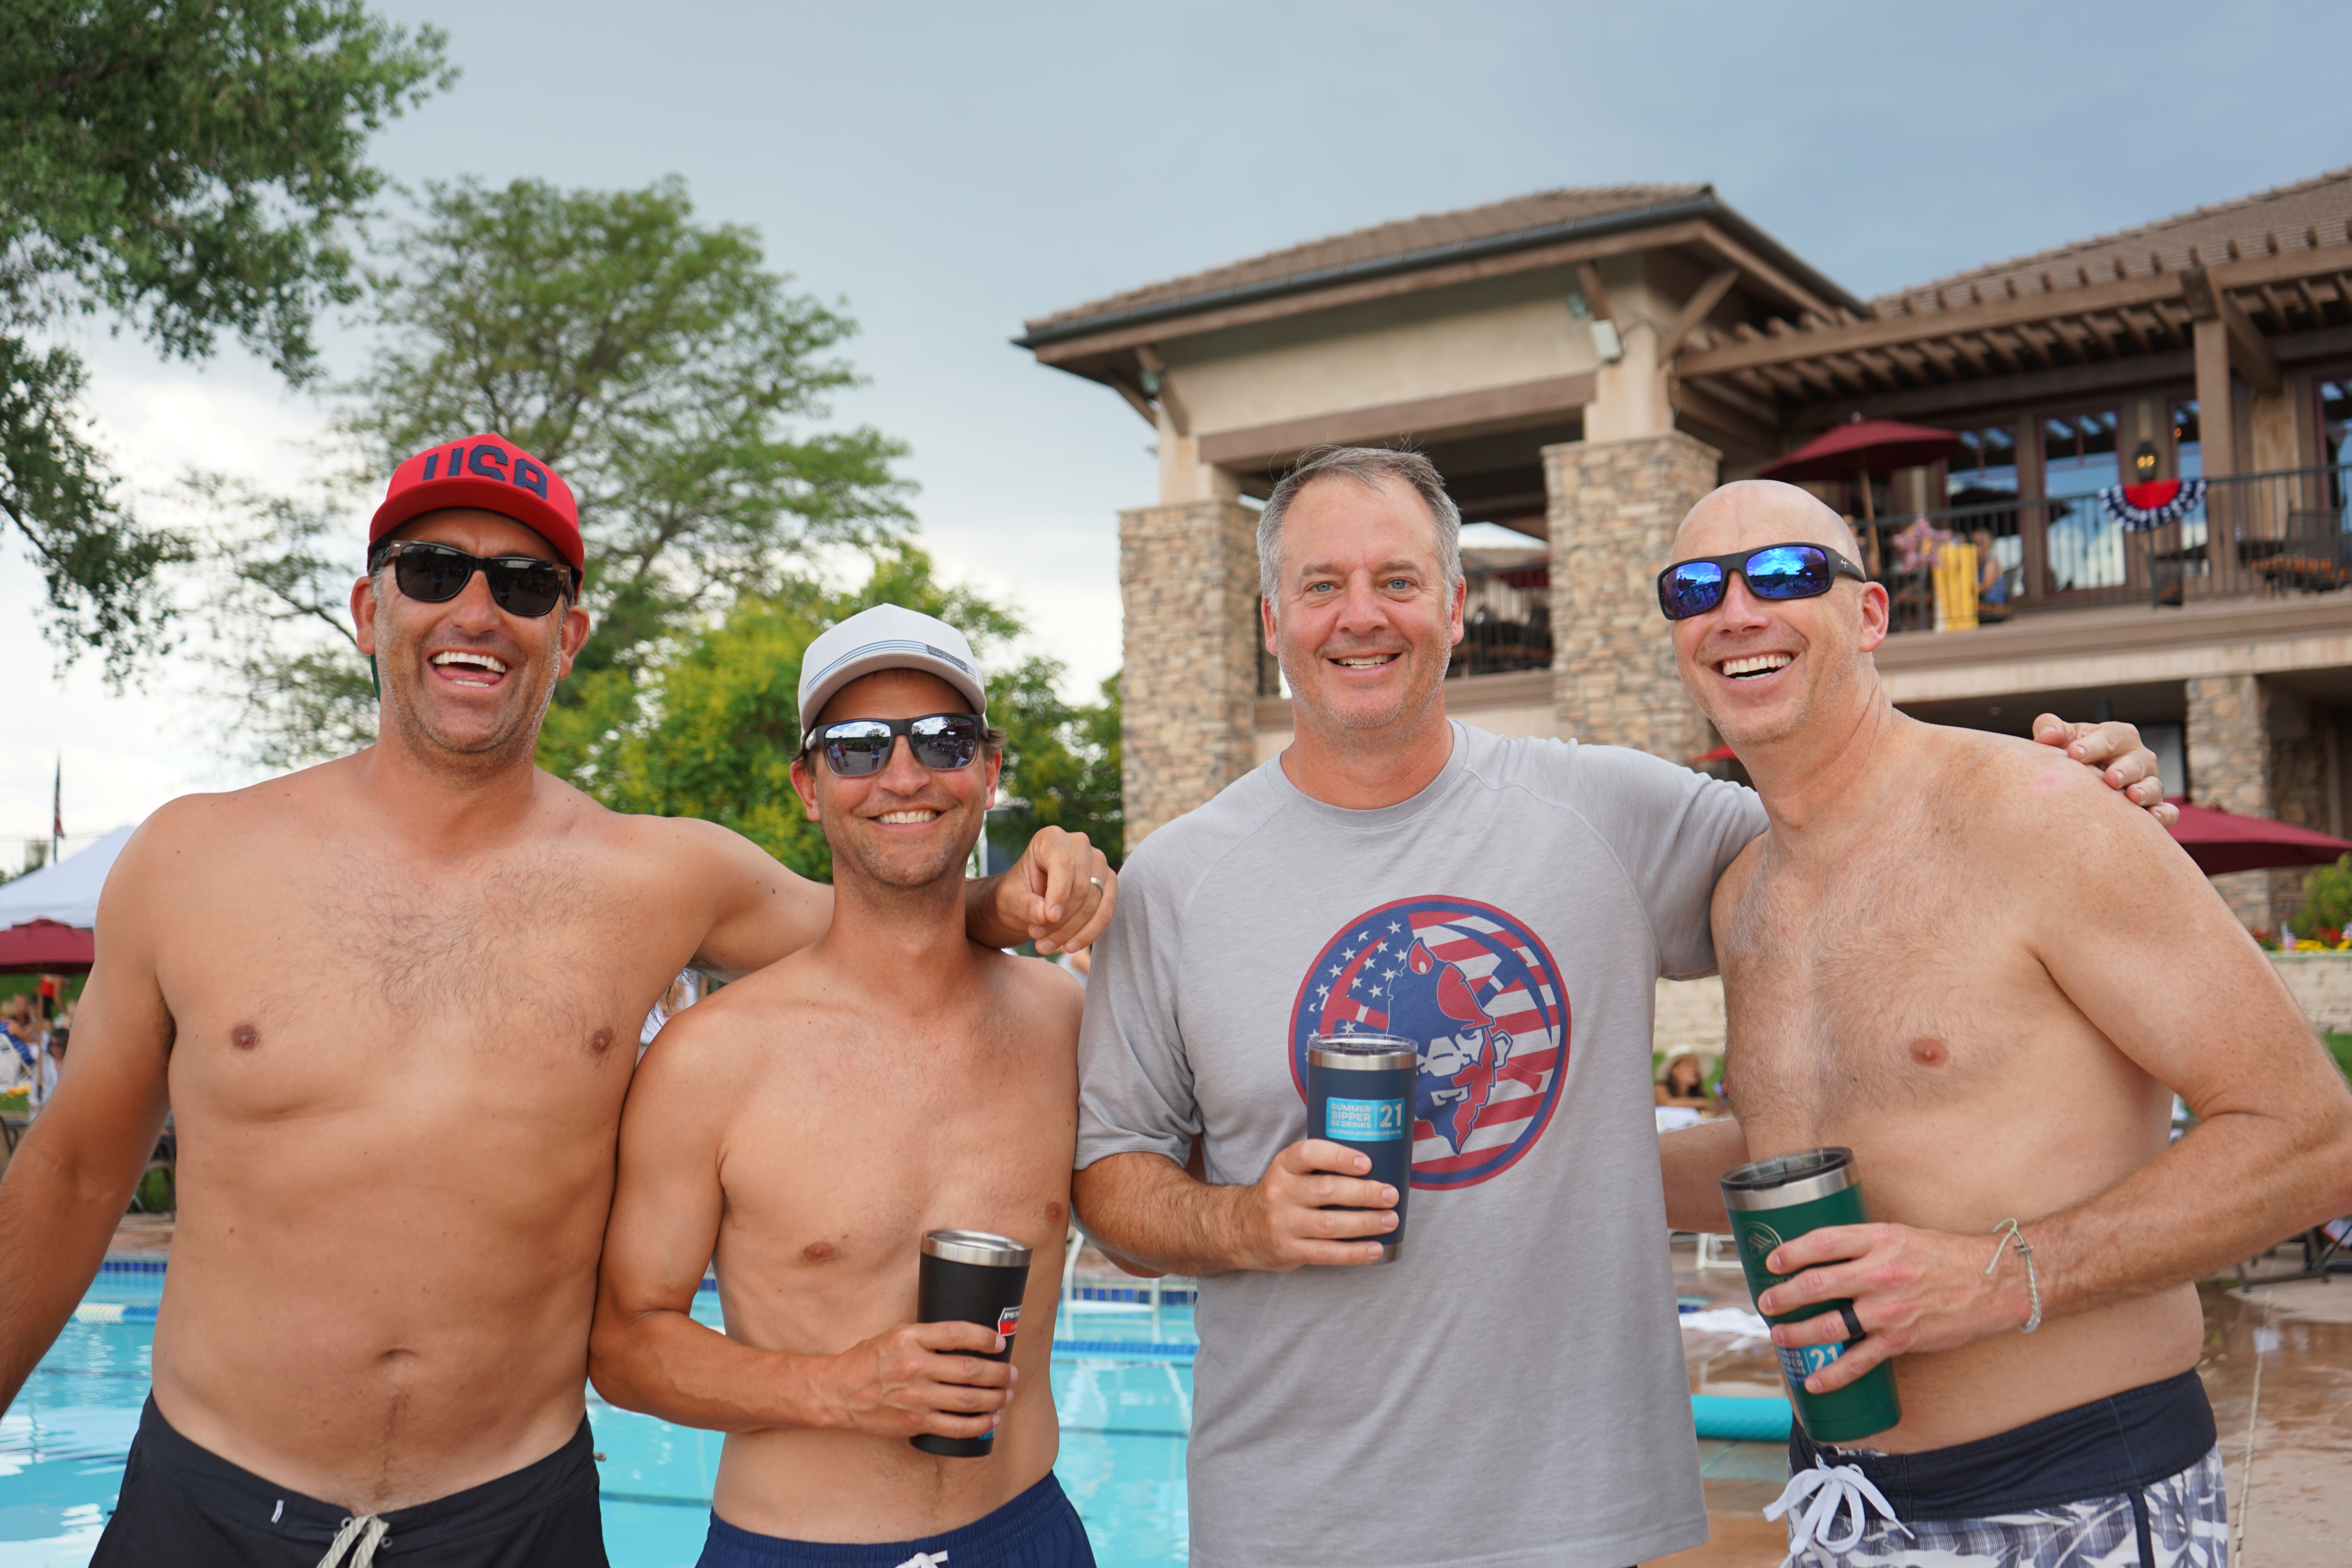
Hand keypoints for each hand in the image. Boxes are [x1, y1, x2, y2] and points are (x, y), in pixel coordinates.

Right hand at [809, 1320, 1015, 1438]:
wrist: (839, 1392)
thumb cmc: (869, 1359)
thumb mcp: (896, 1334)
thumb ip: (927, 1334)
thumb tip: (967, 1336)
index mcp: (910, 1338)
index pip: (957, 1333)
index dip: (985, 1337)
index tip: (999, 1342)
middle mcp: (914, 1366)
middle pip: (970, 1370)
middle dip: (999, 1373)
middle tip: (1012, 1373)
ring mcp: (915, 1397)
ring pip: (968, 1400)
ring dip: (995, 1398)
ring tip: (1007, 1394)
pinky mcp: (915, 1422)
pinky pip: (955, 1427)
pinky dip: (979, 1424)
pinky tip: (992, 1420)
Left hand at [995, 827, 1113, 954]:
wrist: (1027, 900)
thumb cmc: (1016, 894)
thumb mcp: (1009, 898)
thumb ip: (1023, 904)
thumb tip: (1043, 914)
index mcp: (1051, 838)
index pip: (1064, 864)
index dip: (1059, 894)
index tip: (1047, 919)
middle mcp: (1079, 844)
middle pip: (1082, 886)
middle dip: (1062, 919)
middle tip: (1038, 940)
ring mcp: (1098, 862)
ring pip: (1095, 902)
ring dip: (1073, 930)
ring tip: (1046, 946)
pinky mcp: (1108, 882)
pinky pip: (1106, 911)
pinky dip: (1090, 932)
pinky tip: (1071, 946)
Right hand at [1232, 1139, 1397, 1271]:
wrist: (1239, 1228)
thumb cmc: (1279, 1195)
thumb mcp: (1288, 1171)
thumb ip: (1319, 1165)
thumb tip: (1376, 1162)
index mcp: (1282, 1166)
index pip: (1309, 1154)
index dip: (1339, 1157)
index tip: (1367, 1163)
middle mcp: (1280, 1193)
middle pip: (1326, 1190)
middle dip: (1364, 1193)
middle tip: (1390, 1194)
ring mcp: (1283, 1224)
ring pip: (1330, 1224)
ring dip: (1365, 1223)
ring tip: (1391, 1220)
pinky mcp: (1289, 1251)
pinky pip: (1326, 1253)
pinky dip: (1354, 1252)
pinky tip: (1375, 1248)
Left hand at [1755, 1222, 2031, 1393]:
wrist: (1993, 1283)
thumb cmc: (1945, 1256)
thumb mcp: (1900, 1235)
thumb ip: (1863, 1245)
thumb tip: (1823, 1258)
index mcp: (1879, 1239)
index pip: (1822, 1242)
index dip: (1790, 1252)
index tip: (1771, 1261)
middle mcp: (1881, 1273)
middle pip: (1816, 1285)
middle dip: (1783, 1296)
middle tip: (1766, 1301)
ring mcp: (1889, 1309)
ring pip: (1829, 1325)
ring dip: (1797, 1333)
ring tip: (1778, 1335)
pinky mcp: (1901, 1339)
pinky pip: (1859, 1361)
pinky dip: (1833, 1374)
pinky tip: (1814, 1380)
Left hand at [2032, 715, 2177, 826]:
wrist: (2080, 784)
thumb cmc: (2073, 755)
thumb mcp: (2062, 739)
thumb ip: (2051, 729)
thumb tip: (2047, 734)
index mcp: (2118, 737)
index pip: (2111, 736)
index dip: (2094, 744)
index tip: (2074, 754)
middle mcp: (2138, 758)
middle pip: (2137, 761)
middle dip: (2124, 769)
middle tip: (2110, 778)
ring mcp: (2148, 782)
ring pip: (2154, 785)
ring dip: (2145, 791)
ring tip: (2131, 797)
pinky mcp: (2154, 807)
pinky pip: (2167, 812)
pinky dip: (2163, 815)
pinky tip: (2153, 819)